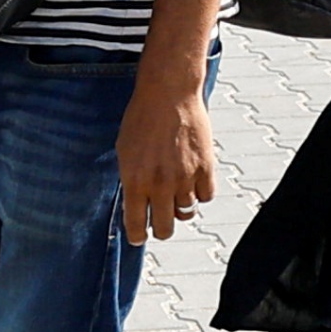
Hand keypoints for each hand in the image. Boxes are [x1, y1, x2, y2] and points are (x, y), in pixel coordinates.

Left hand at [117, 85, 215, 243]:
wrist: (169, 94)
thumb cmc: (141, 119)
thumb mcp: (124, 151)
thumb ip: (130, 180)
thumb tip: (137, 204)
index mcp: (135, 181)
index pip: (136, 225)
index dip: (137, 236)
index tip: (139, 238)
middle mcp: (160, 185)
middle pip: (164, 228)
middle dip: (160, 229)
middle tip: (160, 224)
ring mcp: (185, 178)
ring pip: (186, 213)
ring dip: (181, 208)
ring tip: (177, 194)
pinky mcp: (205, 168)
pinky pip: (206, 196)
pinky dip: (200, 193)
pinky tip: (193, 182)